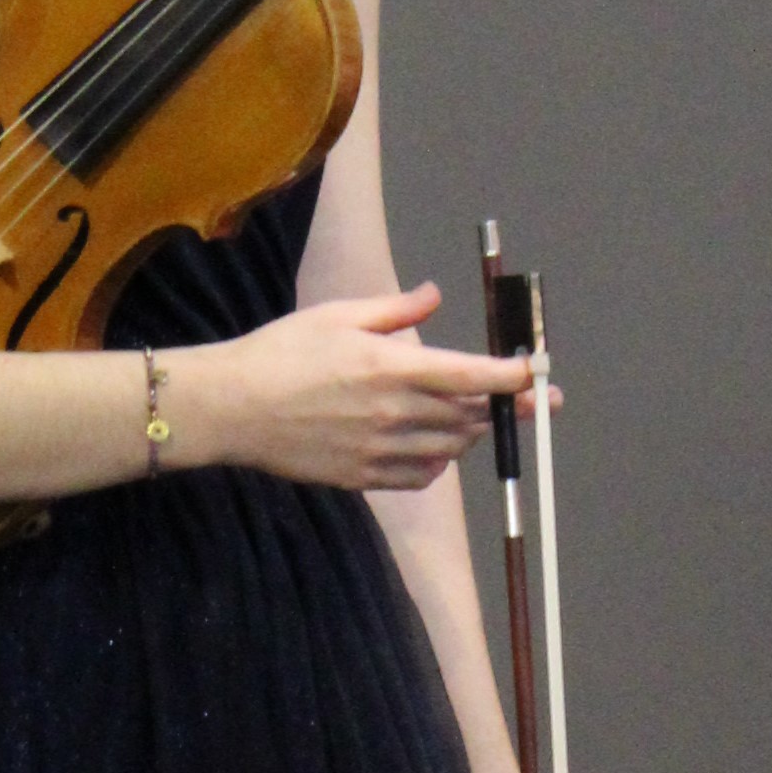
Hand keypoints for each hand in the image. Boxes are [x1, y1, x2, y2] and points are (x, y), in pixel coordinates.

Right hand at [183, 286, 531, 495]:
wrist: (233, 408)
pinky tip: (436, 446)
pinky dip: (439, 461)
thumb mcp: (339, 315)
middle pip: (471, 416)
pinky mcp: (363, 478)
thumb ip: (395, 311)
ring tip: (479, 417)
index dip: (512, 376)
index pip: (472, 375)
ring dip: (472, 432)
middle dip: (506, 407)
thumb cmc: (281, 352)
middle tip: (532, 401)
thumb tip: (435, 295)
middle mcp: (394, 413)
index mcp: (392, 368)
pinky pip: (421, 476)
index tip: (538, 372)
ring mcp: (380, 450)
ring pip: (451, 448)